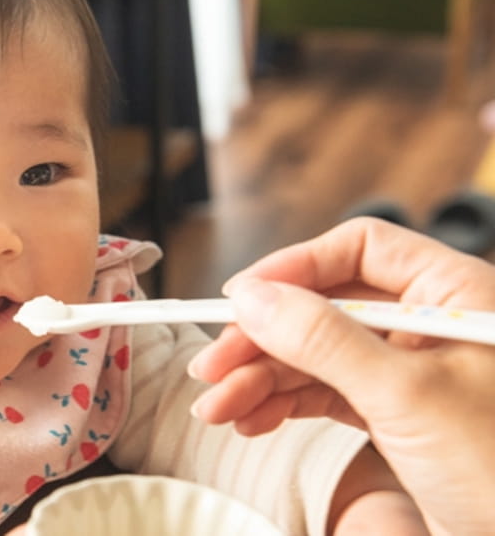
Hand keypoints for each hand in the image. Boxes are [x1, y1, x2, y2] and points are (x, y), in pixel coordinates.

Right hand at [188, 217, 494, 533]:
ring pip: (316, 355)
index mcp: (454, 293)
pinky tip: (252, 418)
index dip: (294, 268)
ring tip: (219, 406)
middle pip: (324, 306)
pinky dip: (283, 405)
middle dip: (262, 338)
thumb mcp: (407, 394)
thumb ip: (325, 340)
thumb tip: (256, 298)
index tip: (239, 297)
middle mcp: (429, 324)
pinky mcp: (394, 413)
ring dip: (261, 378)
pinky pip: (324, 393)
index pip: (359, 249)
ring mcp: (409, 371)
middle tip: (213, 365)